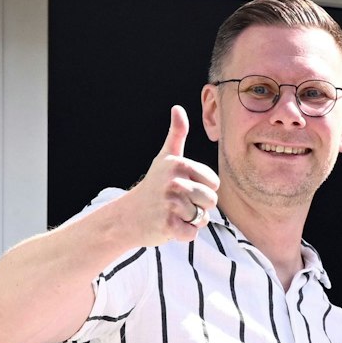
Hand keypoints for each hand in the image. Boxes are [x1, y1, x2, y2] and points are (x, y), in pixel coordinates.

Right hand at [122, 106, 220, 246]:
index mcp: (180, 164)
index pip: (214, 184)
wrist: (127, 216)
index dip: (203, 190)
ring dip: (191, 221)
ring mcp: (170, 204)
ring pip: (203, 218)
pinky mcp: (167, 225)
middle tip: (176, 204)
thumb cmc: (153, 186)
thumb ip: (176, 134)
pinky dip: (183, 234)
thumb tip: (178, 108)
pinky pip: (192, 233)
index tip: (183, 188)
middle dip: (198, 207)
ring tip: (173, 214)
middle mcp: (175, 182)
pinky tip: (168, 226)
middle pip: (211, 201)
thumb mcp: (164, 158)